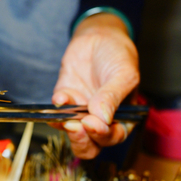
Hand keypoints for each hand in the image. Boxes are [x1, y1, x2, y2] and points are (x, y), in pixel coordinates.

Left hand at [51, 14, 138, 158]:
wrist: (99, 36)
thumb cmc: (118, 55)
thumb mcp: (123, 74)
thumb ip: (113, 97)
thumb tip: (102, 119)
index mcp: (122, 118)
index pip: (113, 137)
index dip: (102, 136)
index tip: (92, 124)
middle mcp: (100, 120)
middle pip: (91, 144)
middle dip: (82, 140)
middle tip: (76, 126)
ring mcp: (81, 111)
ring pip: (72, 133)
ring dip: (67, 127)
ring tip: (65, 115)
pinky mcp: (66, 99)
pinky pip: (58, 112)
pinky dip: (56, 108)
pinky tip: (61, 97)